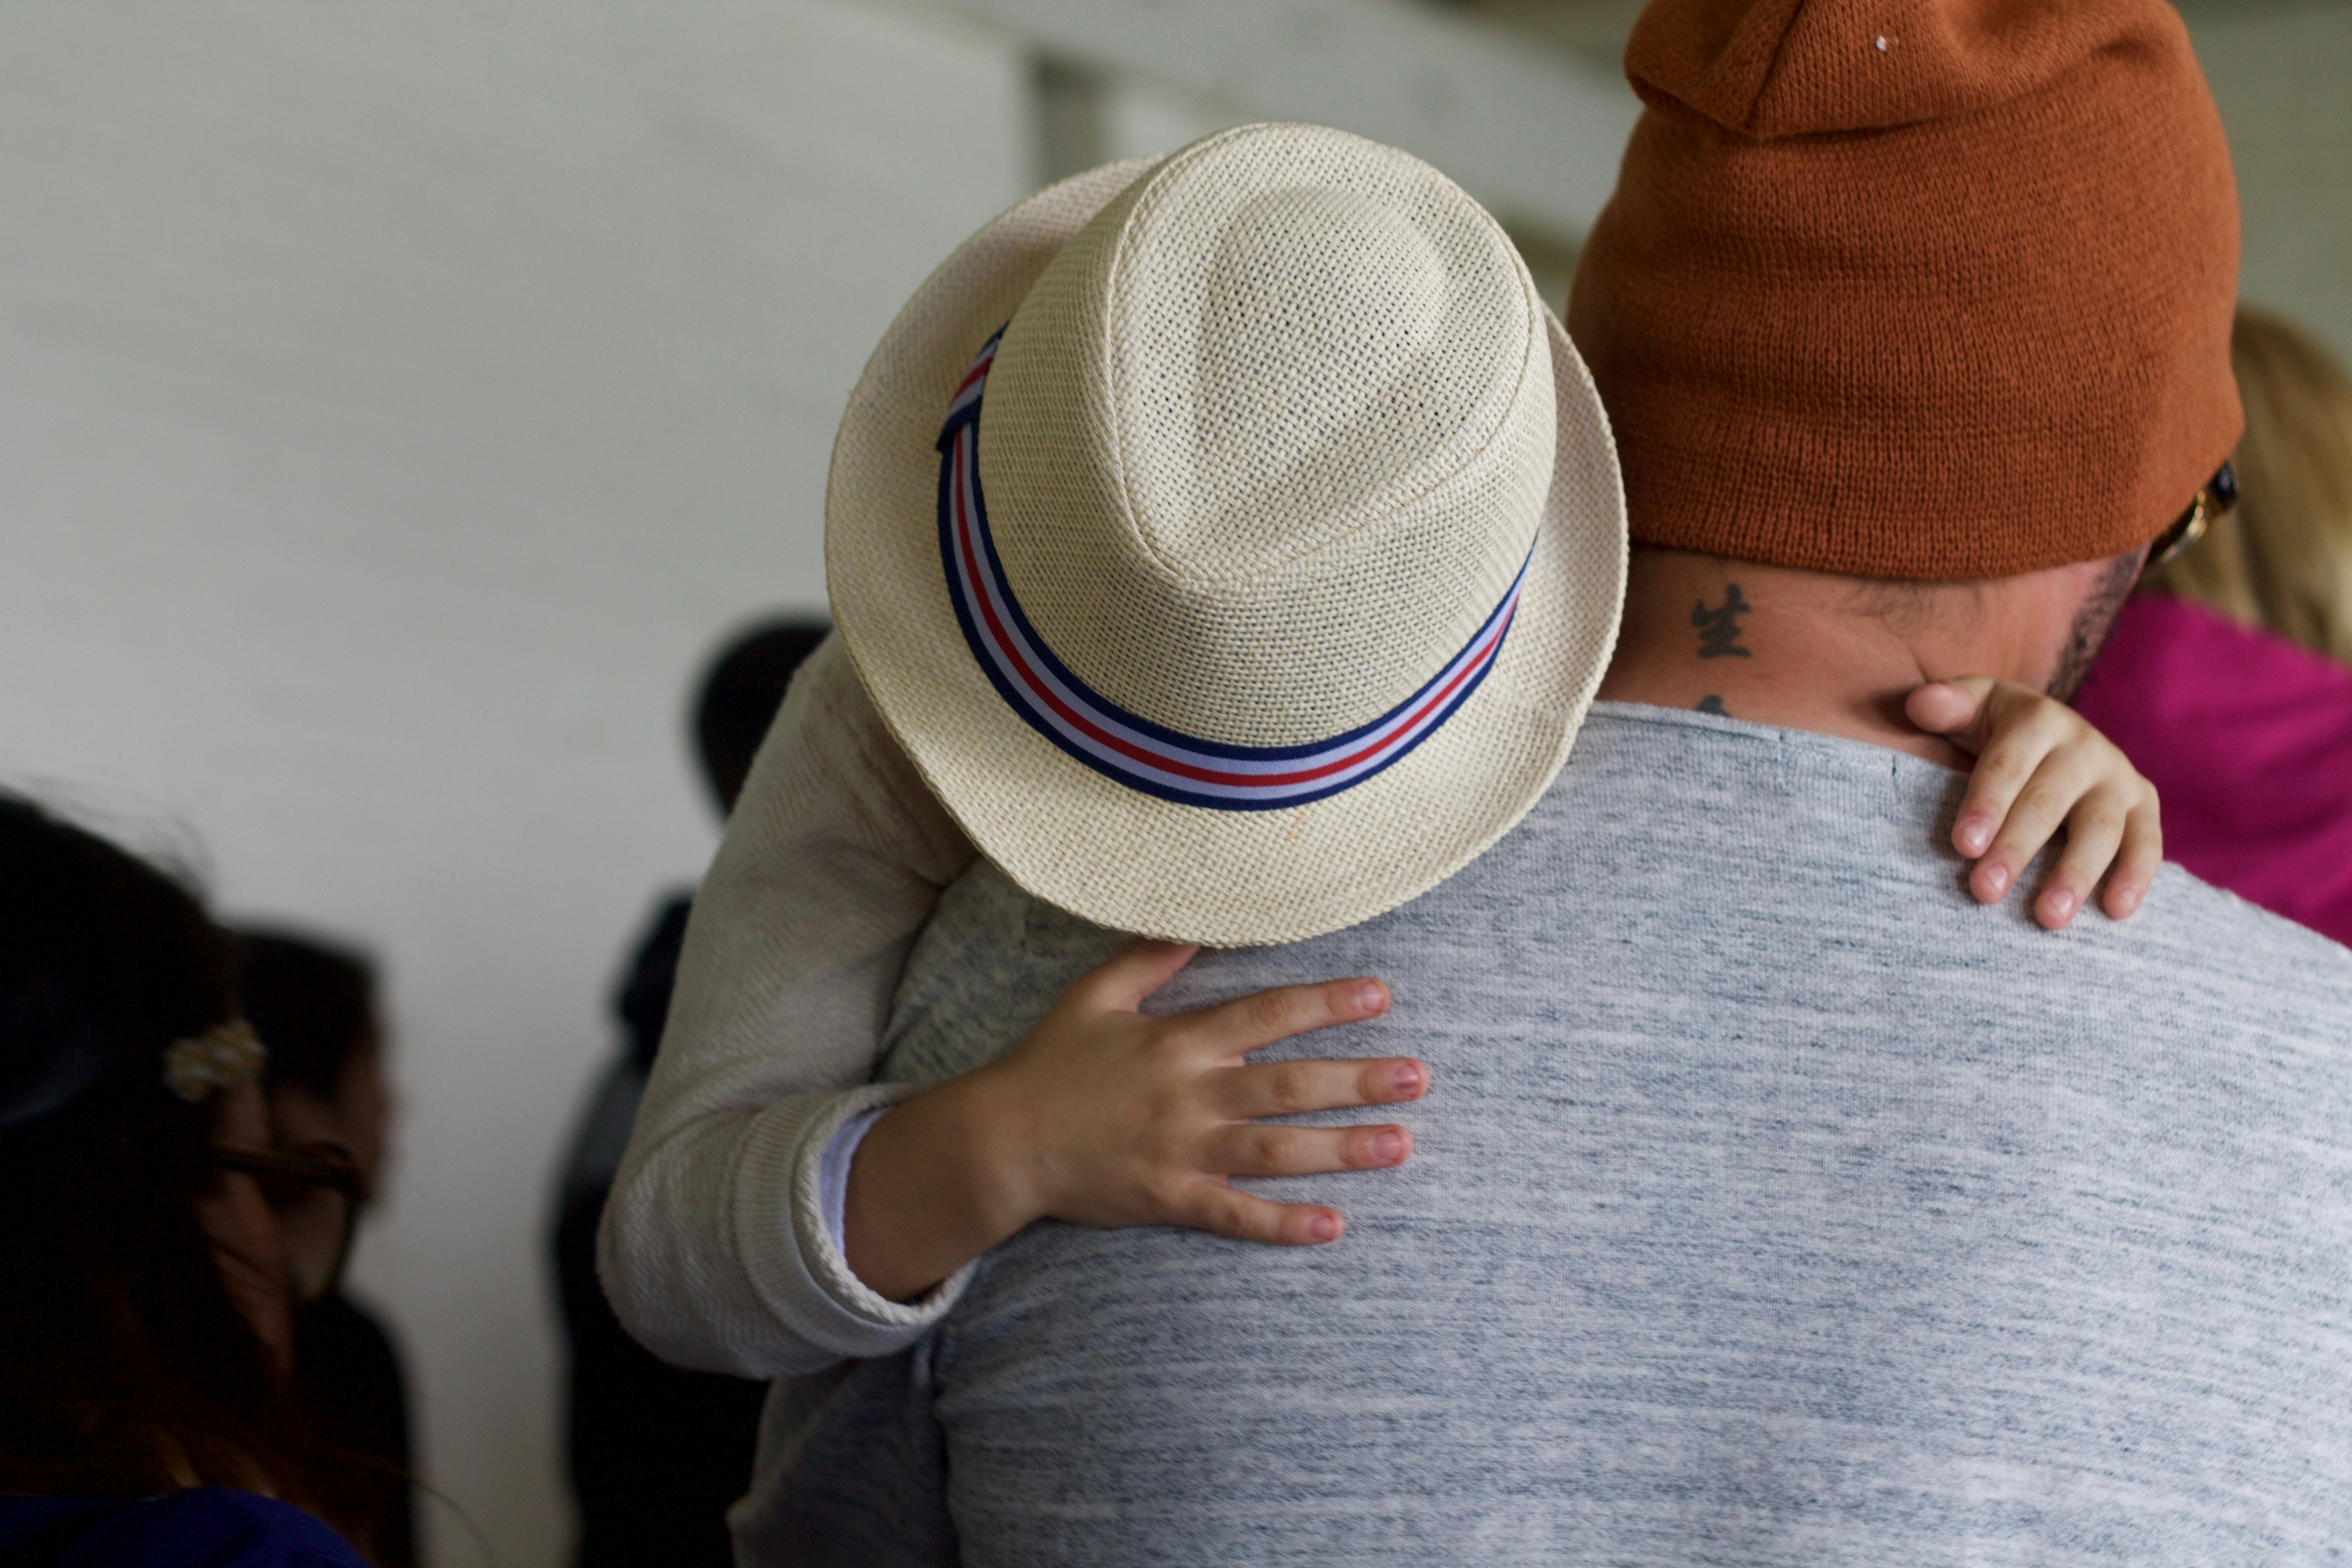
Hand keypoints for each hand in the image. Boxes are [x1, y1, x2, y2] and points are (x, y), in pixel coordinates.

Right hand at [843, 938, 1422, 1300]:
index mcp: (1177, 1040)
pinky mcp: (1169, 1198)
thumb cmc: (1048, 1064)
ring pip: (1275, 1149)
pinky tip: (1332, 1227)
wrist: (1001, 1141)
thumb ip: (1148, 957)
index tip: (1379, 997)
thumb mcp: (1092, 995)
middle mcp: (1189, 1093)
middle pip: (1287, 1083)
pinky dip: (1282, 1223)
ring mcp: (1181, 1150)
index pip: (1265, 1014)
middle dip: (1356, 1080)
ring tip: (1401, 1145)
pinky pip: (1234, 1214)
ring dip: (1341, 1148)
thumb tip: (1200, 921)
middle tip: (1418, 1078)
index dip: (1324, 1004)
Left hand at [1905, 677, 2160, 929]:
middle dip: (2016, 848)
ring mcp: (2117, 777)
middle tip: (1985, 892)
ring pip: (2100, 827)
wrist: (2052, 733)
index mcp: (2037, 720)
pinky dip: (2135, 876)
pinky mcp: (2142, 805)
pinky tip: (2115, 911)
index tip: (1963, 846)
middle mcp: (2083, 746)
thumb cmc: (1995, 729)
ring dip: (2075, 874)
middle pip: (2048, 801)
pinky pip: (2145, 842)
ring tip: (2048, 917)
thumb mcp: (1971, 708)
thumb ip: (1945, 707)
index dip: (1986, 804)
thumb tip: (1919, 702)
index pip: (2008, 764)